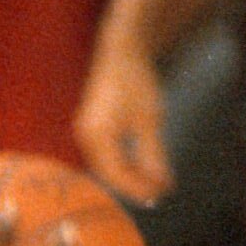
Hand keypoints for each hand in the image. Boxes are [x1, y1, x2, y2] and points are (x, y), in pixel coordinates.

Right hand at [74, 44, 171, 205]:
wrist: (121, 51)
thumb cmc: (136, 80)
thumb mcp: (149, 119)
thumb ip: (153, 155)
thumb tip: (161, 185)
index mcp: (96, 136)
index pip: (117, 175)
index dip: (139, 188)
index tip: (161, 194)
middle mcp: (84, 138)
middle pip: (109, 174)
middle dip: (134, 186)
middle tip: (159, 194)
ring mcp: (84, 134)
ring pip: (106, 167)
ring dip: (128, 177)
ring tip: (151, 184)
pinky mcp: (90, 130)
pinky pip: (104, 156)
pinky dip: (122, 165)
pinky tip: (138, 168)